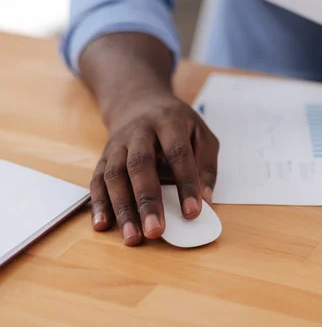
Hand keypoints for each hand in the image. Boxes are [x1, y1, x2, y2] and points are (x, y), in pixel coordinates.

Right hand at [90, 91, 218, 245]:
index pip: (178, 153)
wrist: (139, 101)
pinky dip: (98, 204)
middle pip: (140, 165)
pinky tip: (103, 225)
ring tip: (132, 237)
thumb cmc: (176, 124)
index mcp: (169, 121)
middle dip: (148, 200)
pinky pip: (97, 181)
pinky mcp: (103, 157)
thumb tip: (205, 200)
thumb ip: (205, 165)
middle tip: (156, 231)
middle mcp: (139, 131)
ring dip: (122, 209)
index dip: (186, 184)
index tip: (193, 212)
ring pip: (115, 176)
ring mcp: (117, 144)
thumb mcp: (201, 134)